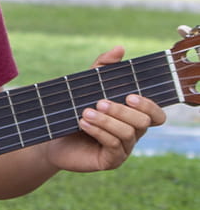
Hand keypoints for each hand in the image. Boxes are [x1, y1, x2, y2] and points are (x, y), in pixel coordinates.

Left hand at [44, 45, 165, 173]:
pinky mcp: (111, 161)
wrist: (52, 137)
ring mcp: (124, 149)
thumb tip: (120, 48)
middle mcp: (134, 133)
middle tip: (100, 102)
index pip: (156, 114)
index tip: (130, 95)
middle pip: (143, 122)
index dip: (149, 105)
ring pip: (128, 133)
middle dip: (122, 111)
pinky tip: (84, 123)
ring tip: (86, 113)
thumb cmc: (74, 110)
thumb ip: (103, 67)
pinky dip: (99, 132)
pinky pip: (114, 146)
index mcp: (134, 116)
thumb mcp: (88, 85)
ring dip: (107, 121)